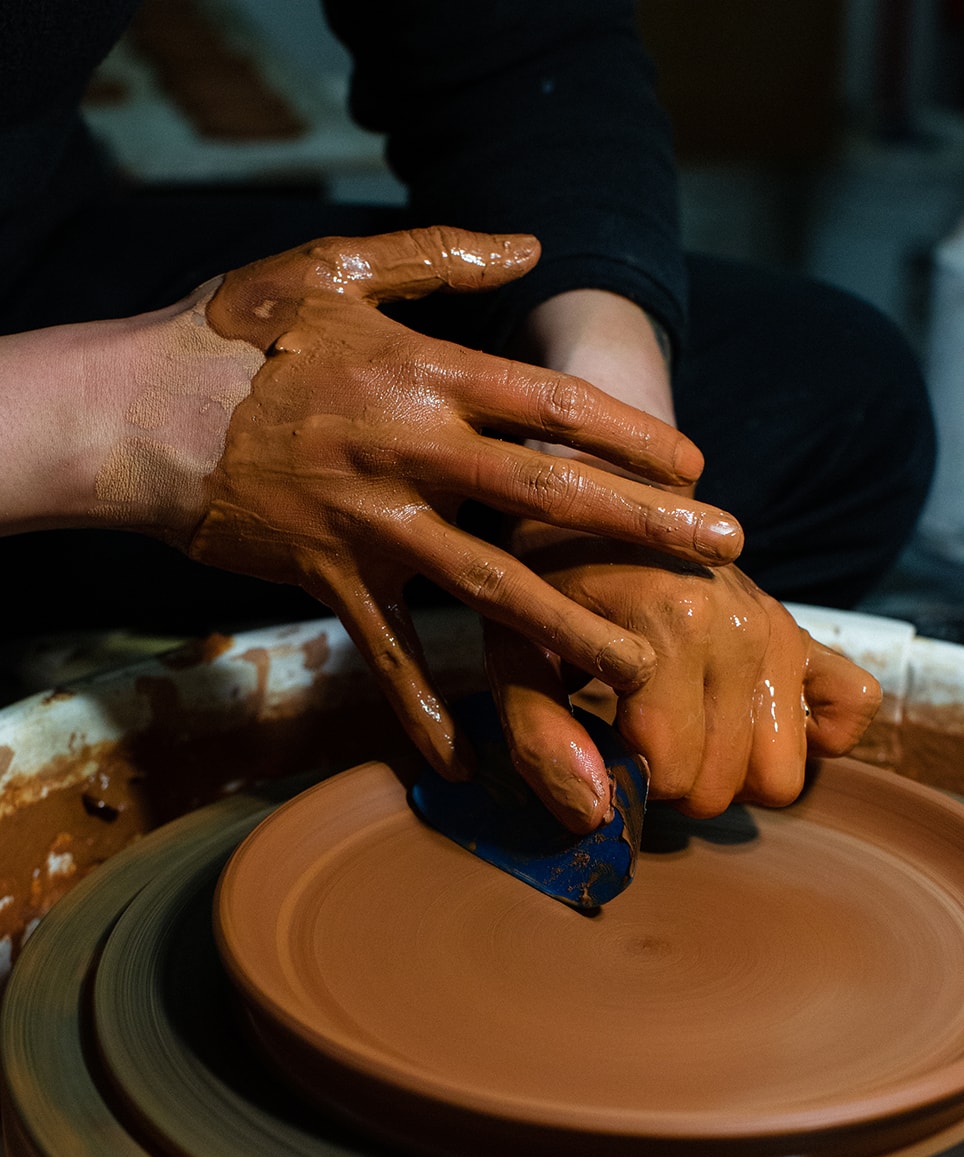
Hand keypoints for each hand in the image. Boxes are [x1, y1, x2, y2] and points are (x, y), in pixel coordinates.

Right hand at [182, 227, 742, 775]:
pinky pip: (387, 653)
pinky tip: (463, 761)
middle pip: (548, 495)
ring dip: (570, 626)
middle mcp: (410, 450)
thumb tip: (530, 245)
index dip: (633, 438)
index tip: (694, 467)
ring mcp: (373, 523)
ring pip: (490, 584)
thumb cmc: (243, 335)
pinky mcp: (331, 578)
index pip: (554, 406)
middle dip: (643, 527)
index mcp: (422, 372)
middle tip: (721, 555)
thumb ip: (439, 257)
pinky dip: (422, 709)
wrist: (140, 411)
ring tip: (640, 666)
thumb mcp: (337, 267)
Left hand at [484, 529, 881, 831]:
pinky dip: (806, 731)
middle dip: (673, 782)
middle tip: (632, 734)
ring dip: (730, 770)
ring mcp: (777, 625)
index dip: (625, 777)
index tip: (595, 737)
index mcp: (667, 626)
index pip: (672, 774)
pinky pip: (849, 707)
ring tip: (679, 725)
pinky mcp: (799, 627)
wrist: (591, 491)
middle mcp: (737, 624)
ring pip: (783, 773)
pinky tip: (739, 711)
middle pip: (727, 786)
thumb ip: (539, 733)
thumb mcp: (512, 647)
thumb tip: (596, 815)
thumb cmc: (539, 573)